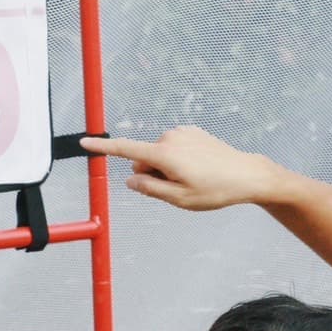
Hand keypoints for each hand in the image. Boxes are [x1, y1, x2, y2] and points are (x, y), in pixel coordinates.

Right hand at [80, 127, 285, 210]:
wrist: (247, 174)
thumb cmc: (215, 190)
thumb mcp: (179, 199)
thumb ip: (150, 189)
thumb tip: (131, 180)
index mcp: (164, 154)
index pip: (126, 150)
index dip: (103, 148)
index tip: (84, 142)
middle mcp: (170, 138)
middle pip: (144, 158)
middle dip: (152, 173)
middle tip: (179, 187)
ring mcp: (182, 133)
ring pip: (159, 154)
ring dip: (167, 167)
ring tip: (193, 179)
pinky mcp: (192, 132)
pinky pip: (173, 148)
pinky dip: (178, 159)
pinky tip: (199, 169)